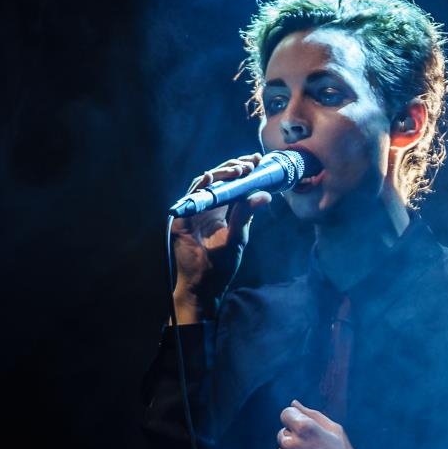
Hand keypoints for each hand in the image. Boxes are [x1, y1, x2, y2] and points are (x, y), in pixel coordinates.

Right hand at [172, 153, 270, 322]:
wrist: (205, 287)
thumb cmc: (221, 266)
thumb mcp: (239, 237)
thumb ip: (247, 214)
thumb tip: (265, 194)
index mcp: (218, 212)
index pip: (230, 185)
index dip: (242, 171)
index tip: (257, 161)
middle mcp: (204, 208)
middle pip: (218, 179)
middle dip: (234, 167)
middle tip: (250, 162)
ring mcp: (192, 212)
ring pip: (204, 183)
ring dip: (221, 173)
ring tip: (240, 169)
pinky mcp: (182, 220)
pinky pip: (190, 197)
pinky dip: (201, 185)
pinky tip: (213, 177)